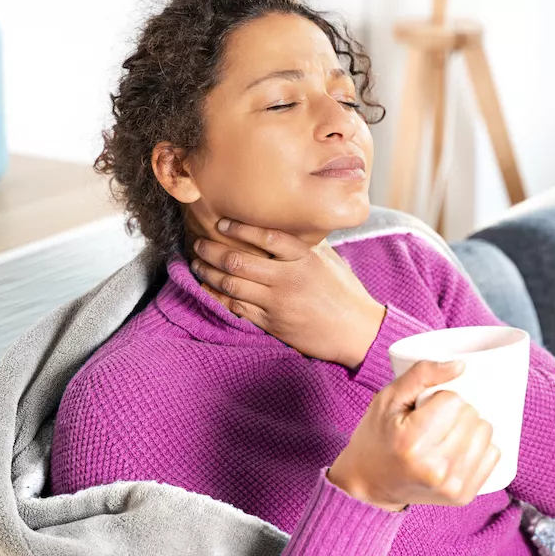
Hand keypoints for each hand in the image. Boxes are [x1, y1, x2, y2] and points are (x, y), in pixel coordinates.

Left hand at [190, 218, 386, 368]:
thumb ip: (307, 245)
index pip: (266, 237)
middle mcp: (289, 278)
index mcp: (305, 259)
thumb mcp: (330, 262)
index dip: (239, 228)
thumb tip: (287, 226)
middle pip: (239, 261)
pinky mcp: (272, 323)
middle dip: (212, 250)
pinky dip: (218, 297)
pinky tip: (207, 288)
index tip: (221, 223)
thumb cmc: (346, 294)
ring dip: (209, 273)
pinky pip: (236, 308)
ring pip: (232, 284)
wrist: (356, 332)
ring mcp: (278, 302)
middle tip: (199, 243)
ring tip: (198, 264)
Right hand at [328, 360, 500, 511]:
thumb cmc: (378, 436)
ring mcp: (452, 485)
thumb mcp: (389, 398)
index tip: (424, 410)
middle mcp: (435, 468)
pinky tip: (458, 449)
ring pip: (486, 432)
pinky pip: (493, 454)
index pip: (454, 400)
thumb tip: (462, 365)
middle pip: (472, 415)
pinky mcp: (464, 496)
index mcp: (412, 443)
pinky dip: (479, 446)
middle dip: (456, 412)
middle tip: (434, 423)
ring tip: (445, 435)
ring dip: (470, 427)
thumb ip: (422, 374)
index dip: (440, 398)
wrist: (371, 483)